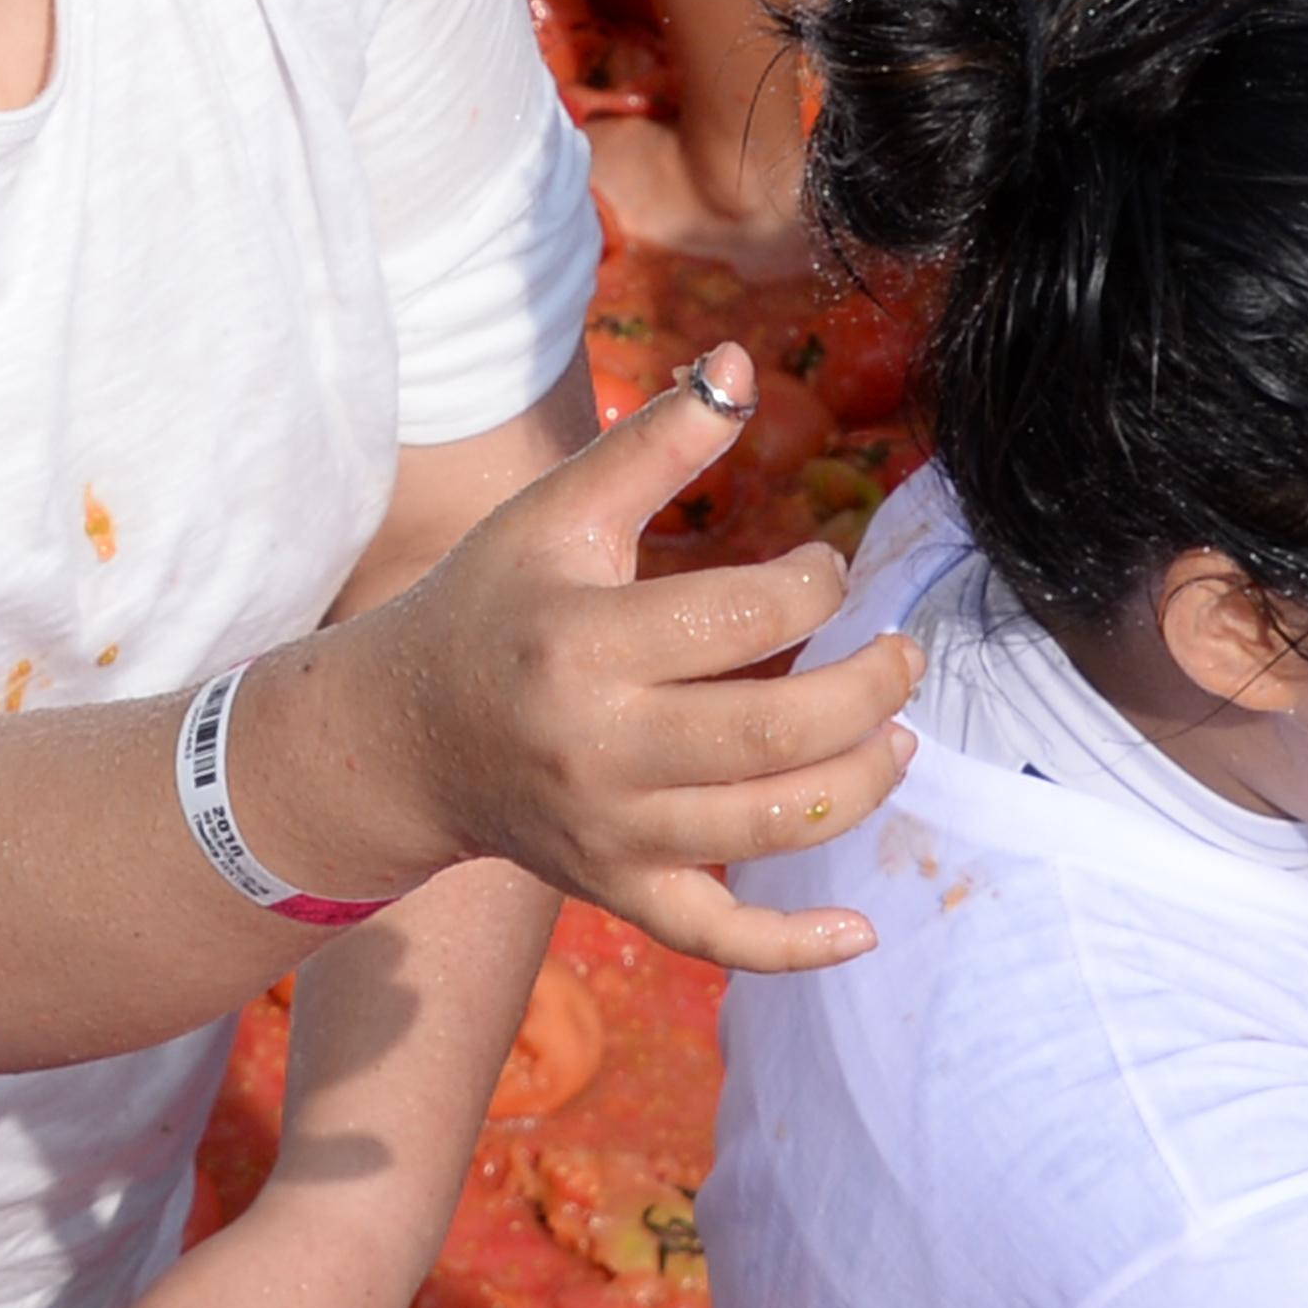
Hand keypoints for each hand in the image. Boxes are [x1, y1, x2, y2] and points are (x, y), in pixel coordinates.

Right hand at [271, 347, 919, 973]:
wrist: (402, 737)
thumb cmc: (491, 606)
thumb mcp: (556, 512)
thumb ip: (656, 443)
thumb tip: (743, 358)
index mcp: (585, 644)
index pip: (746, 619)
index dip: (817, 586)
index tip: (829, 568)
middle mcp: (599, 749)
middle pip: (779, 735)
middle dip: (870, 690)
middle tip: (904, 656)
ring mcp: (610, 833)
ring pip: (770, 829)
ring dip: (860, 785)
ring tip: (896, 738)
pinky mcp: (617, 890)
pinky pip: (717, 937)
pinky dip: (796, 948)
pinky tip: (866, 931)